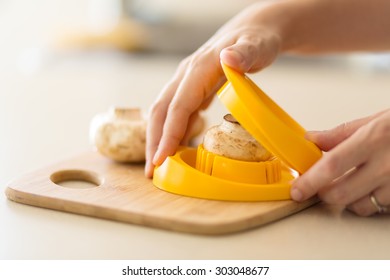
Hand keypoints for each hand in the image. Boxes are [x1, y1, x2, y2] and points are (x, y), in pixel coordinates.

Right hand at [145, 3, 282, 176]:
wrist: (254, 30)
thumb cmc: (257, 39)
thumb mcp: (257, 45)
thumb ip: (246, 52)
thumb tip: (228, 58)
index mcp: (199, 69)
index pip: (177, 106)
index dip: (168, 134)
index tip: (162, 159)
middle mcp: (187, 76)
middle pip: (161, 111)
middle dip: (154, 142)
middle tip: (152, 171)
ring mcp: (188, 83)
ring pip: (165, 113)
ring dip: (159, 139)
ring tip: (159, 165)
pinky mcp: (194, 89)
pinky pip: (178, 113)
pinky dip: (173, 132)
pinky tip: (176, 148)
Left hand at [291, 109, 389, 215]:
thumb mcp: (376, 120)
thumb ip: (340, 133)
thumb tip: (311, 139)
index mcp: (373, 139)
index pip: (332, 165)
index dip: (310, 180)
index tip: (297, 189)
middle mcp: (386, 164)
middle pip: (340, 194)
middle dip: (323, 193)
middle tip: (319, 185)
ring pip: (359, 206)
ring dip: (347, 200)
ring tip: (351, 183)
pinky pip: (379, 208)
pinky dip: (369, 202)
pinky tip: (372, 187)